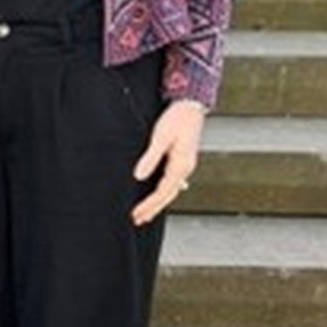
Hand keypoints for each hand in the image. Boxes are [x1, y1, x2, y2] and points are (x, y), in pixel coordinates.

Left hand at [130, 99, 205, 224]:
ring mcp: (186, 165)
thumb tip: (139, 176)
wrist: (191, 106)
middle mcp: (185, 168)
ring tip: (146, 213)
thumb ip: (150, 158)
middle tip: (138, 220)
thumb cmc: (176, 119)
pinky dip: (165, 192)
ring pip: (171, 190)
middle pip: (168, 195)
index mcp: (181, 165)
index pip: (162, 192)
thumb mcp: (160, 137)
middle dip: (153, 209)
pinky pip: (173, 182)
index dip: (149, 205)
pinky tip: (161, 196)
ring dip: (158, 203)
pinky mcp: (182, 160)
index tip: (135, 213)